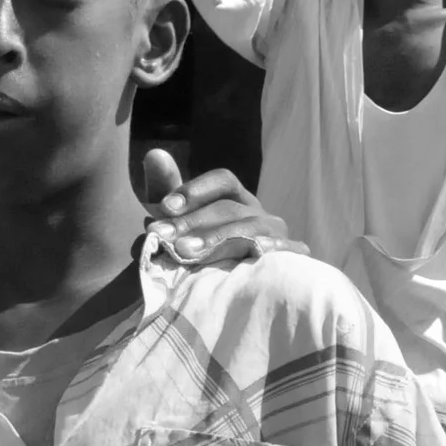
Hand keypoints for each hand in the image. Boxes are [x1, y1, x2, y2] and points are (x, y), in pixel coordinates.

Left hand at [140, 150, 303, 263]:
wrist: (222, 293)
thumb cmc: (194, 246)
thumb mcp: (174, 218)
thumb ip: (163, 187)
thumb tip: (154, 153)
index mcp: (234, 198)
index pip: (223, 181)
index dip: (195, 190)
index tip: (164, 207)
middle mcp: (256, 212)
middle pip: (229, 208)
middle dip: (193, 221)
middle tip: (162, 235)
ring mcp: (274, 235)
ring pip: (254, 228)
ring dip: (220, 238)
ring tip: (186, 251)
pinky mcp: (289, 260)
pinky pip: (291, 250)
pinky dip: (276, 248)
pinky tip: (257, 251)